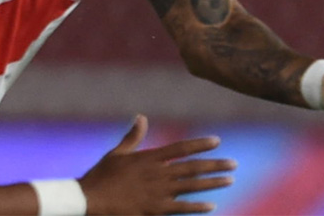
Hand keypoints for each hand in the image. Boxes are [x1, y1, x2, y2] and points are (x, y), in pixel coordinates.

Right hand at [80, 115, 235, 214]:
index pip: (181, 148)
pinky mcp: (155, 209)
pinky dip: (197, 206)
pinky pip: (182, 207)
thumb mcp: (117, 153)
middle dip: (215, 164)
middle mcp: (158, 173)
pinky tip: (212, 205)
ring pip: (192, 186)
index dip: (200, 144)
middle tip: (234, 164)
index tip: (217, 141)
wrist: (90, 200)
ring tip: (229, 180)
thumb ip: (133, 136)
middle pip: (193, 167)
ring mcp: (158, 192)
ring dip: (212, 183)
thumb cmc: (101, 176)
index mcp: (150, 158)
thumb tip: (141, 116)